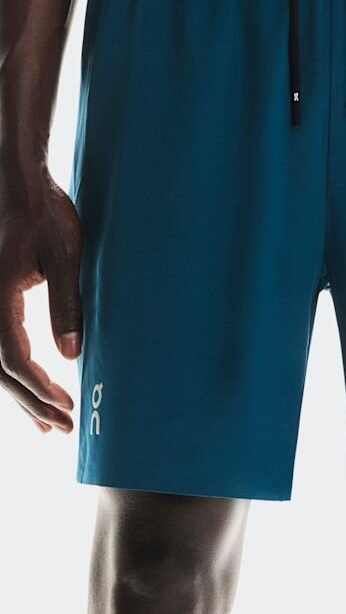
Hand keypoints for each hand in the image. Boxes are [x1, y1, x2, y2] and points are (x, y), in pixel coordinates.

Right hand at [0, 166, 81, 432]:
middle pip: (0, 370)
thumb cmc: (45, 214)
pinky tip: (32, 387)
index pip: (12, 357)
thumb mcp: (65, 256)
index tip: (65, 406)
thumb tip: (71, 355)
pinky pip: (0, 344)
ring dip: (21, 395)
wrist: (20, 186)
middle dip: (30, 402)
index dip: (38, 387)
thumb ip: (66, 305)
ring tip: (46, 424)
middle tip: (62, 428)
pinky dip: (15, 372)